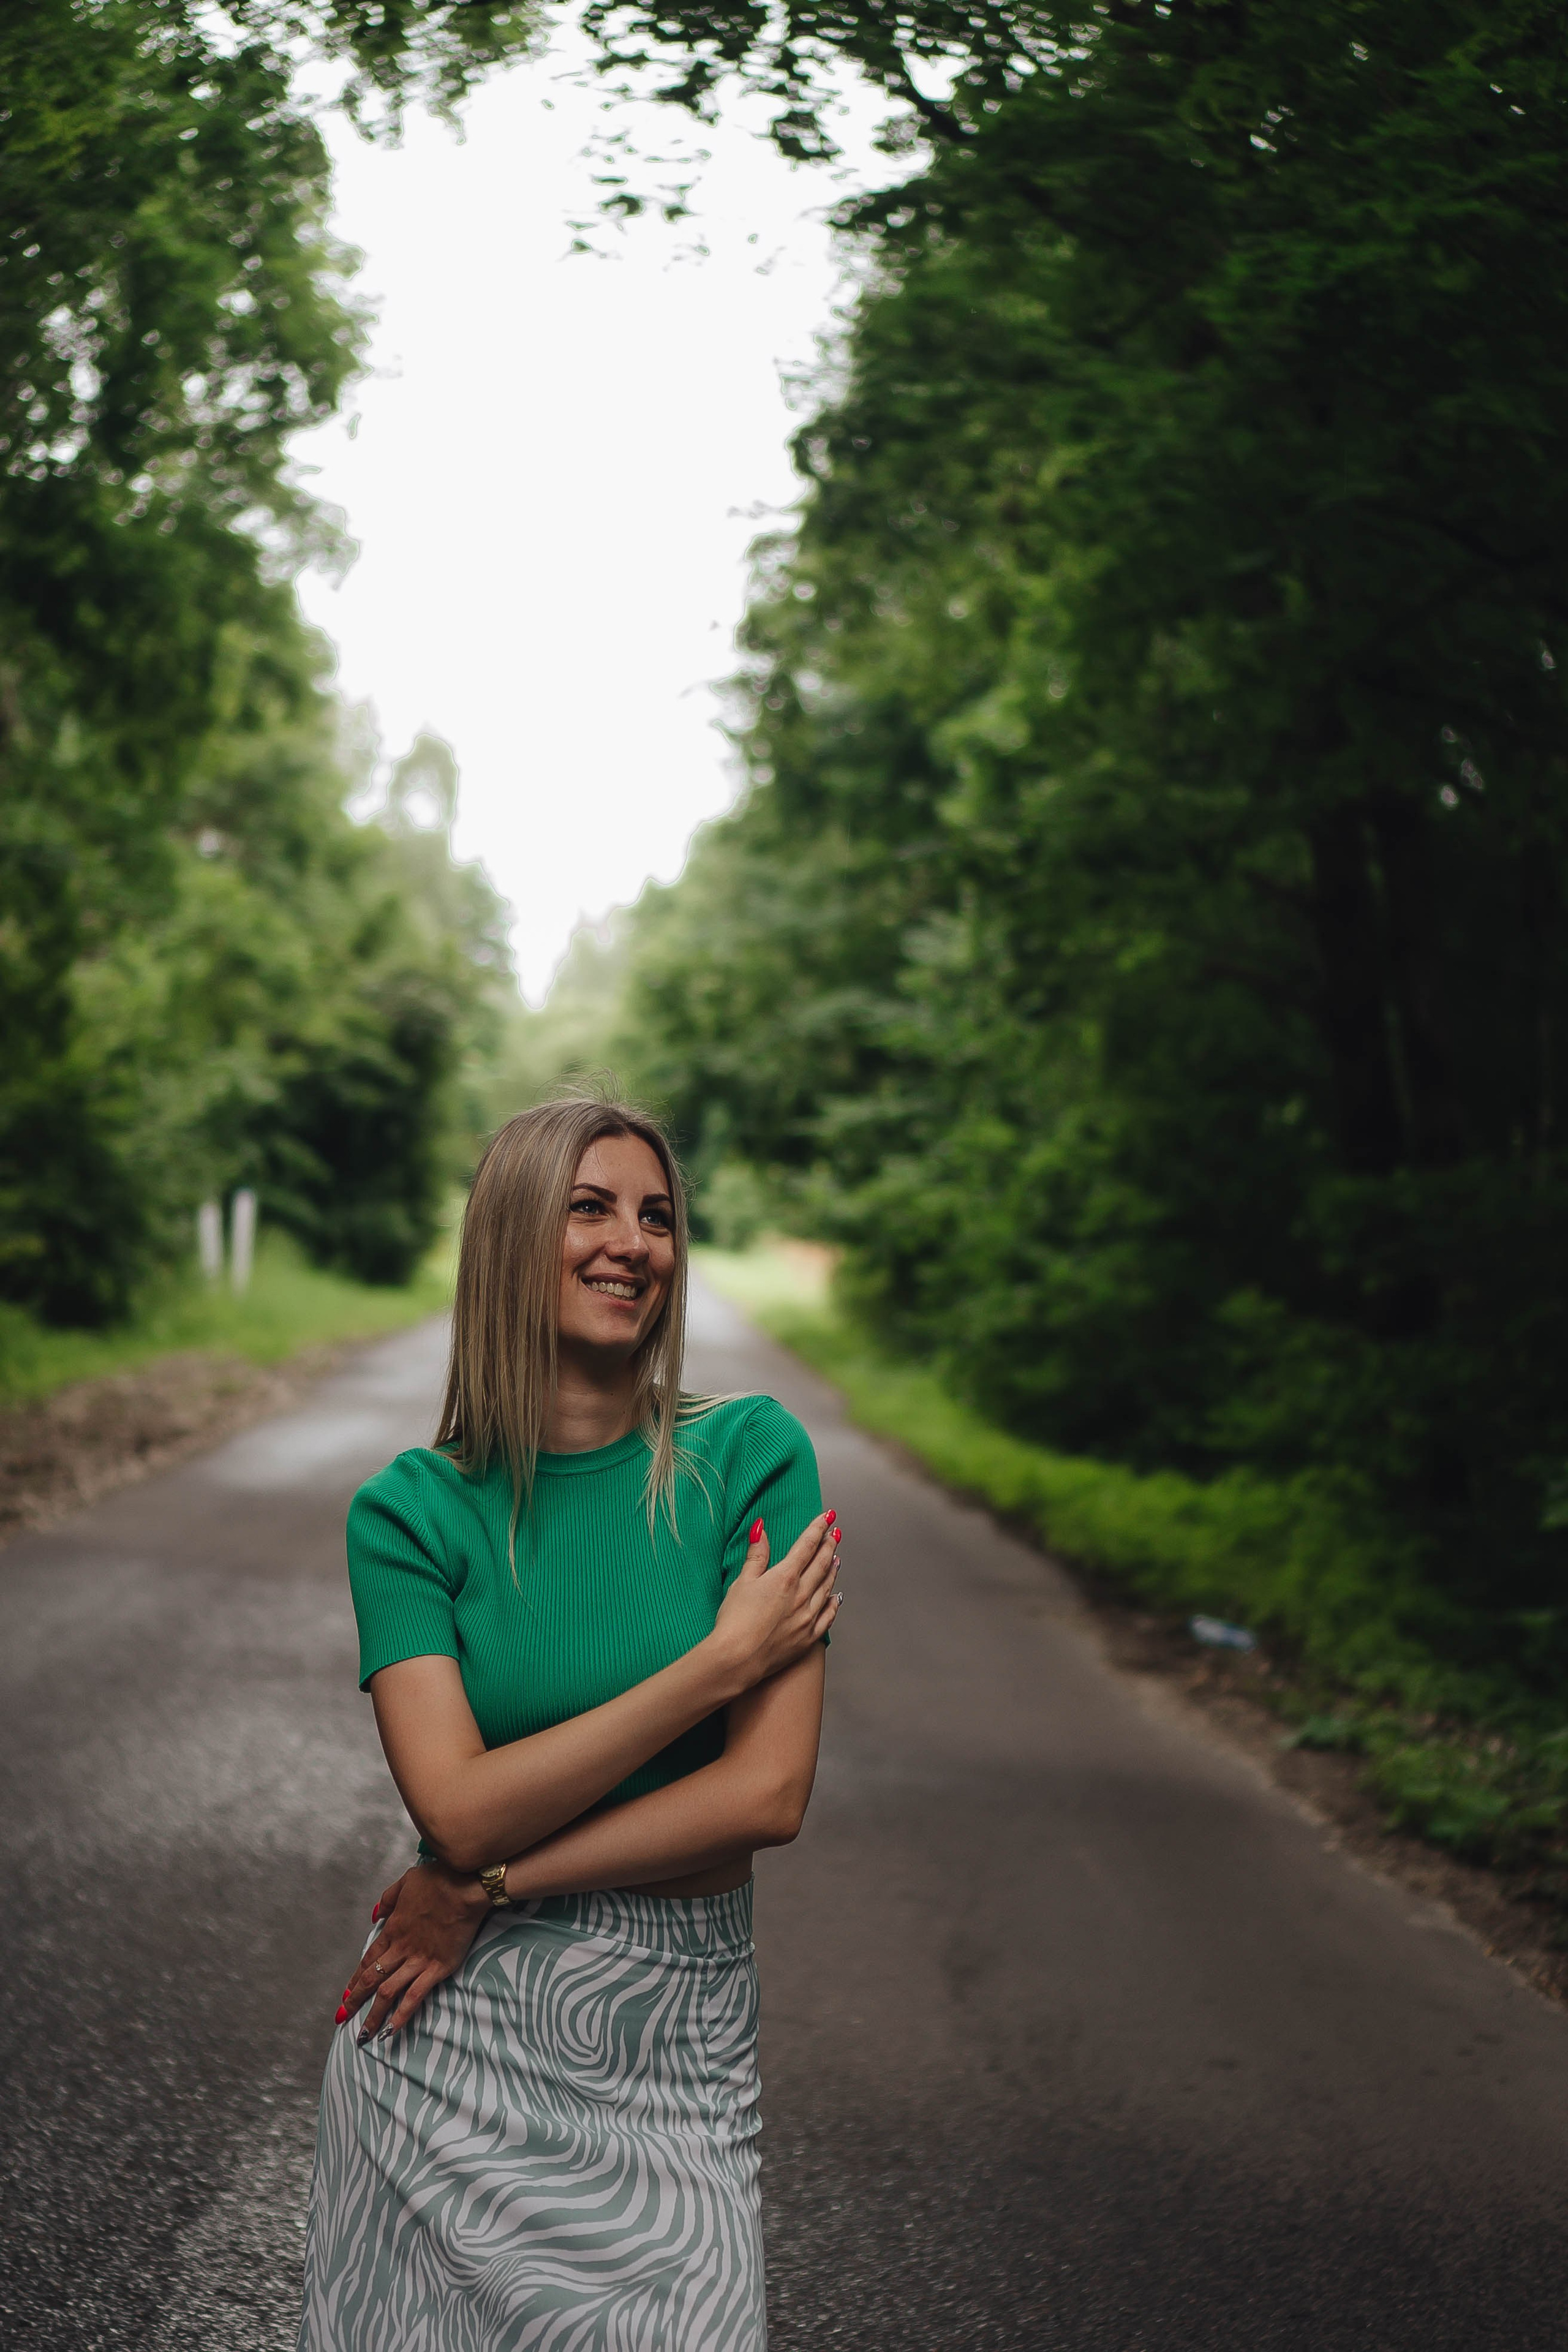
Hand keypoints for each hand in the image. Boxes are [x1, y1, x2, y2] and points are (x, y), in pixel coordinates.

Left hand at [337, 1859, 490, 2042]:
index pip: (368, 1959)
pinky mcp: (438, 1968)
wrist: (464, 1885)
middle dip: (355, 2001)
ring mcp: (418, 1960)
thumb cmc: (438, 1880)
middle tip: (342, 2018)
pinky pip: (415, 1996)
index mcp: (393, 1929)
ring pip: (388, 1993)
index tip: (345, 1995)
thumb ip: (387, 1899)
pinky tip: (391, 2031)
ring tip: (364, 2036)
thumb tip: (373, 1915)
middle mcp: (401, 1948)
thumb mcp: (406, 1881)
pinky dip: (402, 2015)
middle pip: (372, 1979)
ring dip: (373, 2016)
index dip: (355, 1979)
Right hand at [710, 1508, 842, 1692]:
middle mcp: (802, 1595)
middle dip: (829, 1545)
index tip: (829, 1517)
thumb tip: (761, 1528)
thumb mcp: (742, 1582)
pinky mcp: (808, 1638)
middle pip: (821, 1564)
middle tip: (836, 1533)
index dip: (818, 1529)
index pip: (807, 1546)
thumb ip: (756, 1555)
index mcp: (785, 1577)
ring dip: (833, 1570)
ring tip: (837, 1558)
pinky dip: (834, 1603)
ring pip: (827, 1587)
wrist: (738, 1660)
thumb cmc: (735, 1621)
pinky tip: (837, 1597)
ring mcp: (808, 1617)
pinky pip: (828, 1616)